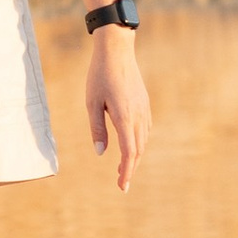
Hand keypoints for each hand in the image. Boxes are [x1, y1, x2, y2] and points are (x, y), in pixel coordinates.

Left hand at [87, 27, 150, 187]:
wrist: (117, 51)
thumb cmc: (99, 75)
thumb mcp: (92, 103)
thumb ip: (97, 128)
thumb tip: (101, 153)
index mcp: (125, 117)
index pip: (129, 153)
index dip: (126, 171)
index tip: (121, 186)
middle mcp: (138, 116)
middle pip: (138, 150)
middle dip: (130, 168)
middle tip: (121, 183)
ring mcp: (144, 110)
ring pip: (143, 141)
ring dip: (135, 156)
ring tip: (122, 167)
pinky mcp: (145, 104)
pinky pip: (145, 130)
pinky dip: (139, 143)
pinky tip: (130, 145)